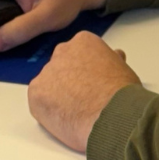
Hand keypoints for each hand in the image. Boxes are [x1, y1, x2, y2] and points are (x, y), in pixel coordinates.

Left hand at [28, 31, 140, 151]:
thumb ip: (111, 59)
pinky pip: (39, 101)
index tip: (92, 81)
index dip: (85, 69)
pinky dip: (48, 110)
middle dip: (68, 79)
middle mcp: (62, 51)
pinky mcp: (35, 92)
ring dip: (57, 94)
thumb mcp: (123, 68)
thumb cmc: (121, 92)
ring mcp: (47, 72)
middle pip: (61, 65)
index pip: (78, 52)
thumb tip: (114, 57)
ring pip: (49, 83)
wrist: (110, 114)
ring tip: (74, 112)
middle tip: (82, 97)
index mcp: (83, 41)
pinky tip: (64, 117)